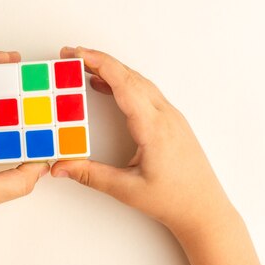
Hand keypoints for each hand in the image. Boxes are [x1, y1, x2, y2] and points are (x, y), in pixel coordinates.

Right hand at [51, 46, 233, 234]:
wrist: (205, 210)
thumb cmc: (173, 200)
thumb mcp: (126, 189)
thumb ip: (90, 175)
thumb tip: (60, 167)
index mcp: (154, 127)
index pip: (123, 83)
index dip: (98, 64)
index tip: (76, 54)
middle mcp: (165, 115)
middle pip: (129, 75)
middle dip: (98, 60)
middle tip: (71, 55)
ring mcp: (170, 116)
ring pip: (138, 81)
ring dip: (111, 70)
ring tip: (84, 67)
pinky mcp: (171, 122)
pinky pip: (145, 92)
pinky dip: (123, 83)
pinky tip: (107, 88)